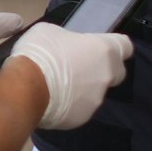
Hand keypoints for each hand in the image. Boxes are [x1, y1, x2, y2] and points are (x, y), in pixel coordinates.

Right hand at [9, 24, 132, 129]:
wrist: (25, 89)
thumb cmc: (40, 52)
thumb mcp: (50, 32)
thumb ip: (68, 40)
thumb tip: (68, 47)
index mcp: (104, 51)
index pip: (126, 46)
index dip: (114, 45)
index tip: (100, 46)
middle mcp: (107, 76)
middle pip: (116, 72)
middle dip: (103, 69)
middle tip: (80, 66)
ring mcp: (97, 100)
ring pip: (97, 92)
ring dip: (84, 88)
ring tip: (59, 86)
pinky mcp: (83, 118)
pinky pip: (80, 108)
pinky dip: (71, 104)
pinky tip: (53, 100)